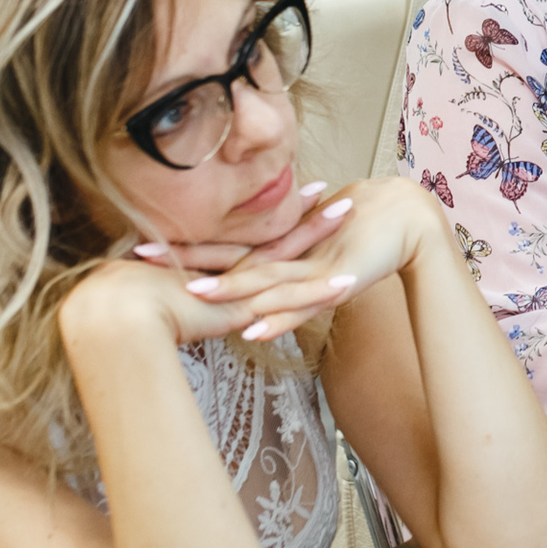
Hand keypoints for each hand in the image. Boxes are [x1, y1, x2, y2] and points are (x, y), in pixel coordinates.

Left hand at [160, 177, 441, 341]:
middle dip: (187, 257)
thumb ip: (285, 258)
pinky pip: (302, 304)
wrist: (409, 218)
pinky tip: (253, 329)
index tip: (139, 243)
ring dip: (229, 287)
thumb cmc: (361, 233)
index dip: (184, 244)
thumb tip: (255, 276)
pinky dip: (278, 317)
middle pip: (231, 255)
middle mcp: (290, 251)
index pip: (223, 244)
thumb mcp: (312, 250)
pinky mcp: (337, 281)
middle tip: (137, 255)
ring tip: (192, 293)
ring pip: (263, 279)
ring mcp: (312, 265)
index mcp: (279, 244)